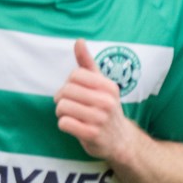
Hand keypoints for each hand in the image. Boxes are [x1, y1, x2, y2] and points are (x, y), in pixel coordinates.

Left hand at [55, 39, 135, 160]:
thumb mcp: (101, 85)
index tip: (75, 92)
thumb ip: (88, 63)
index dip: (68, 83)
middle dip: (62, 99)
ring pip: (62, 107)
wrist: (120, 141)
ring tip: (72, 116)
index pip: (75, 75)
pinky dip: (64, 125)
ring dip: (62, 113)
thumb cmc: (105, 109)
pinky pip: (64, 123)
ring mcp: (100, 119)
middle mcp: (107, 102)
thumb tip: (79, 41)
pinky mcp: (92, 135)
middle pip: (66, 90)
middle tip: (69, 106)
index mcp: (109, 87)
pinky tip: (75, 127)